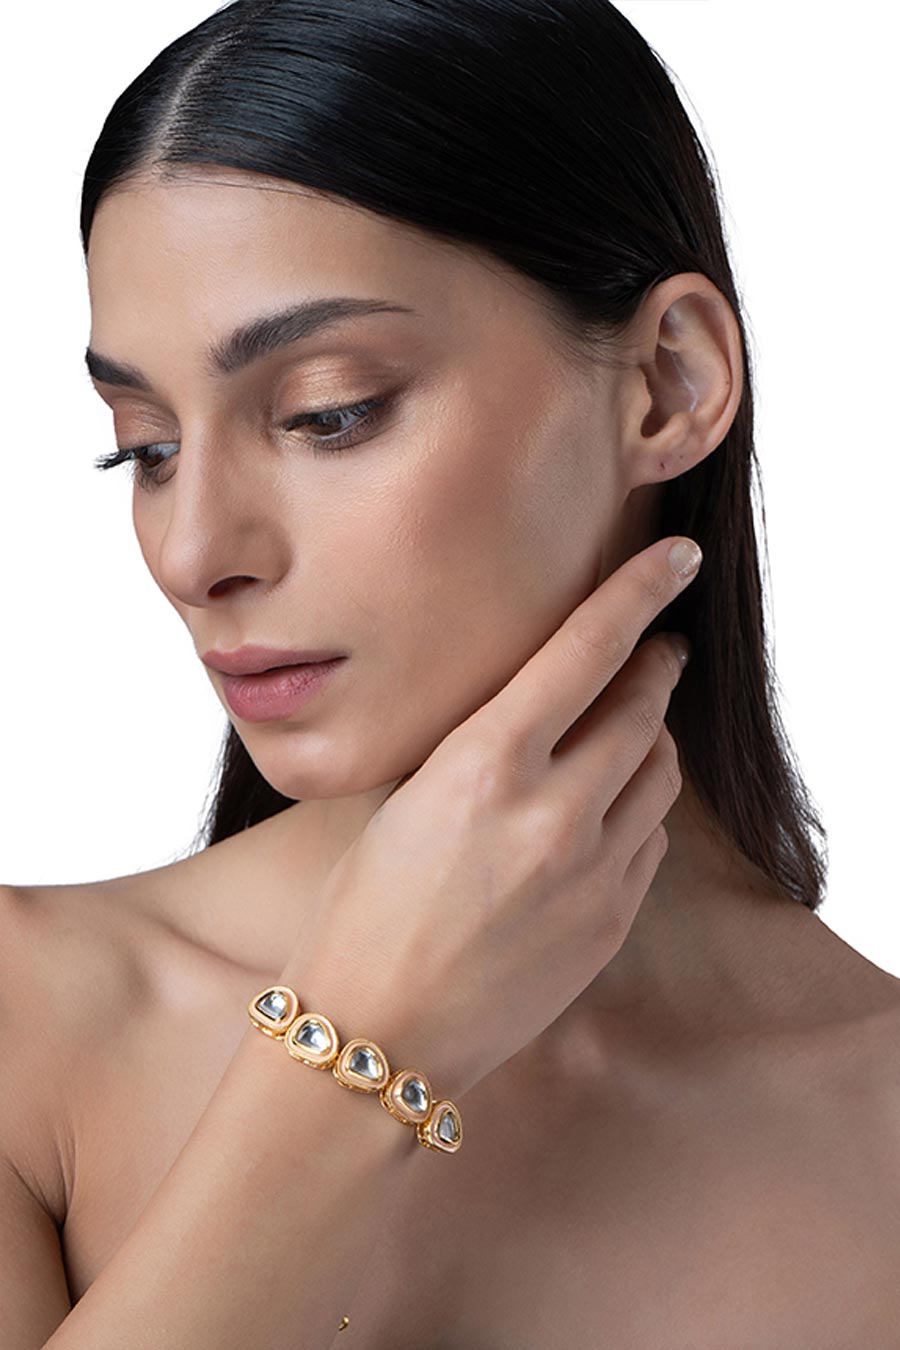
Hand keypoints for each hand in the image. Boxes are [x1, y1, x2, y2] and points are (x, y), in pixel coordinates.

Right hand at [295, 536, 700, 1101]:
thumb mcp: (402, 802)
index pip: (586, 652)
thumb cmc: (362, 915)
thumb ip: (477, 747)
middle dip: (654, 667)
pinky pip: (649, 840)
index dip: (638, 594)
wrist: (375, 1037)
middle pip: (643, 708)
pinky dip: (636, 810)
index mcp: (485, 766)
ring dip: (650, 739)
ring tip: (627, 731)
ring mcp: (591, 873)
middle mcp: (552, 812)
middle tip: (655, 649)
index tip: (675, 558)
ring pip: (660, 774)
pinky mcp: (611, 923)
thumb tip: (526, 707)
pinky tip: (604, 813)